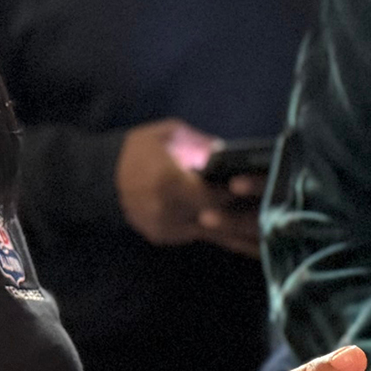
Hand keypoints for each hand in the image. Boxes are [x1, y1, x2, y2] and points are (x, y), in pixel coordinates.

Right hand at [115, 120, 258, 256]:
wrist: (99, 178)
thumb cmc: (136, 150)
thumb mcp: (168, 133)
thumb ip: (198, 142)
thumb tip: (227, 153)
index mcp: (170, 184)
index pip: (214, 196)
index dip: (237, 194)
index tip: (257, 188)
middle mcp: (169, 212)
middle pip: (217, 220)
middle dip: (243, 217)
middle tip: (272, 215)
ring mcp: (165, 229)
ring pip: (209, 234)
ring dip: (236, 231)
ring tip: (267, 234)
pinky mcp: (162, 237)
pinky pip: (195, 235)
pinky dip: (216, 232)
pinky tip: (239, 231)